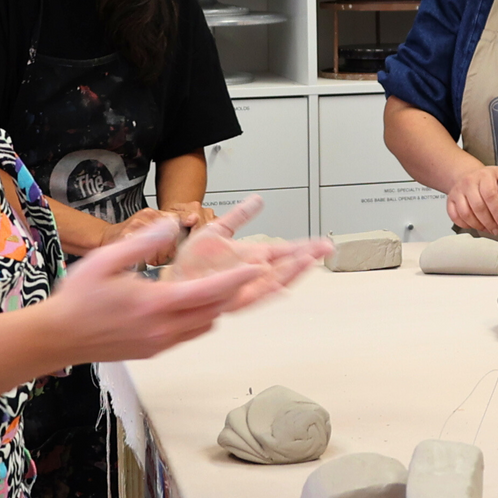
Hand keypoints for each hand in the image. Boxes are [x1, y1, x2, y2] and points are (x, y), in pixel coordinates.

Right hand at [48, 218, 273, 360]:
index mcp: (154, 304)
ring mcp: (160, 343)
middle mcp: (162, 328)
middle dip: (235, 293)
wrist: (56, 337)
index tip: (257, 268)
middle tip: (250, 274)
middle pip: (215, 311)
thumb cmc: (77, 298)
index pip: (208, 292)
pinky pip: (190, 335)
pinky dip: (201, 319)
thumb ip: (143, 242)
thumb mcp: (106, 260)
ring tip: (224, 286)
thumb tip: (171, 224)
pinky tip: (195, 304)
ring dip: (218, 307)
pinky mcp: (154, 351)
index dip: (236, 279)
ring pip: (205, 325)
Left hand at [170, 195, 333, 306]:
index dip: (306, 248)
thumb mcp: (218, 230)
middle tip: (325, 249)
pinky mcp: (231, 298)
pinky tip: (276, 276)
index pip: (286, 252)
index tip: (323, 243)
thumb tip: (259, 200)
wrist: (171, 280)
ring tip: (309, 260)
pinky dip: (266, 286)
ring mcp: (244, 287)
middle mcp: (253, 274)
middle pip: (287, 267)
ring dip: (293, 272)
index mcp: (253, 257)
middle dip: (307, 258)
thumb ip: (239, 216)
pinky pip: (253, 294)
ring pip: (276, 282)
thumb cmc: (191, 263)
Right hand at [446, 165, 497, 235]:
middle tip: (497, 230)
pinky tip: (476, 226)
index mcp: (483, 175)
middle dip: (489, 222)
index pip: (489, 195)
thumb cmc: (489, 179)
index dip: (497, 212)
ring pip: (465, 213)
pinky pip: (455, 217)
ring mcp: (457, 192)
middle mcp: (468, 182)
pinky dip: (466, 225)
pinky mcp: (450, 201)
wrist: (471, 176)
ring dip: (478, 225)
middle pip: (477, 206)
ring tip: (488, 229)